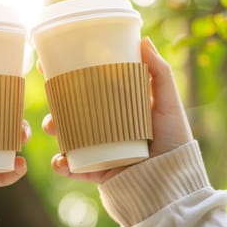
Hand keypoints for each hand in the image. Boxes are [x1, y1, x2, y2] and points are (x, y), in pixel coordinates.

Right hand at [41, 37, 192, 182]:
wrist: (174, 186)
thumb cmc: (176, 142)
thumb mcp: (169, 104)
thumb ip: (159, 73)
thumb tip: (144, 39)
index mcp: (123, 109)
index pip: (93, 87)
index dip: (72, 75)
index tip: (52, 64)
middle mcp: (110, 128)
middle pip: (76, 111)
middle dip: (57, 103)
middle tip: (50, 97)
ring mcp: (101, 151)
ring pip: (69, 137)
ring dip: (56, 130)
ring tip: (52, 127)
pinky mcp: (98, 172)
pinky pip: (74, 168)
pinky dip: (63, 165)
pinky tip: (61, 161)